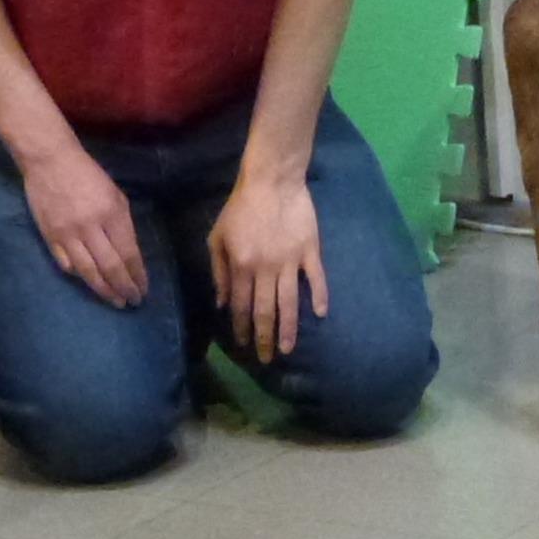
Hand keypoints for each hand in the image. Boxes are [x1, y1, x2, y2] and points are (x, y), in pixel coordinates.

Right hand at [24, 146, 146, 308]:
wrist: (50, 161)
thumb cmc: (88, 175)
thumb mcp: (115, 195)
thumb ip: (122, 225)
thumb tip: (129, 255)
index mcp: (111, 214)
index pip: (128, 253)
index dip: (137, 275)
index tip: (143, 289)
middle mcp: (90, 227)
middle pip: (110, 267)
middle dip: (123, 288)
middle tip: (131, 302)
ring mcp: (68, 234)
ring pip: (88, 272)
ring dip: (104, 290)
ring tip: (114, 300)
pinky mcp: (49, 237)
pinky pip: (66, 265)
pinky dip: (79, 276)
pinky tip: (89, 282)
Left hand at [207, 171, 326, 359]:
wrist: (272, 180)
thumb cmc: (240, 208)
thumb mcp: (217, 237)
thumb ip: (219, 271)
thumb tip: (222, 303)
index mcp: (242, 266)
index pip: (242, 306)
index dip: (242, 328)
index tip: (243, 345)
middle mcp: (266, 269)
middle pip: (265, 311)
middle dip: (264, 338)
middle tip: (266, 358)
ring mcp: (290, 261)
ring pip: (290, 303)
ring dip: (289, 329)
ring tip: (288, 349)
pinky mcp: (310, 251)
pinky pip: (317, 279)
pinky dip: (320, 297)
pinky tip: (321, 314)